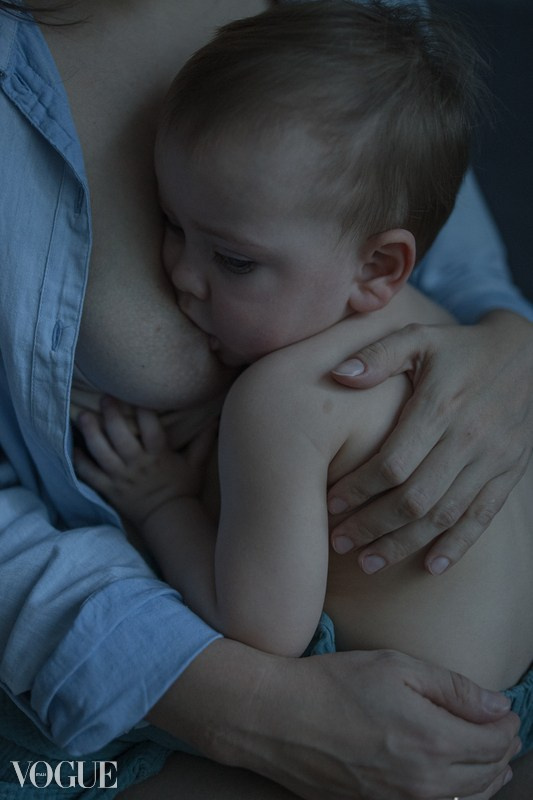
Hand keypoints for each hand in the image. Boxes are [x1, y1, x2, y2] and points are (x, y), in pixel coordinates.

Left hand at [74, 396, 215, 524]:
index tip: (135, 392)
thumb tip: (218, 418)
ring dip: (91, 432)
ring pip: (101, 452)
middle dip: (110, 414)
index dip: (142, 409)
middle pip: (120, 436)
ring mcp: (121, 477)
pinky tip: (73, 446)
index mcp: (159, 456)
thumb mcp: (196, 465)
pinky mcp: (109, 489)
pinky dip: (79, 461)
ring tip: (84, 416)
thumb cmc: (183, 490)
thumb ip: (203, 441)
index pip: (150, 428)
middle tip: (104, 397)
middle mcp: (138, 464)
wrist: (169, 519)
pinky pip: (89, 474)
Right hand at [150, 640, 518, 799]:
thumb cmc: (333, 684)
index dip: (507, 726)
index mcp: (432, 741)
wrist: (276, 718)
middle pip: (487, 775)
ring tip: (491, 761)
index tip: (507, 713)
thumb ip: (453, 688)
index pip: (494, 743)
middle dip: (502, 753)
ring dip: (486, 779)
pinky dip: (456, 795)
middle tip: (503, 733)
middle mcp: (422, 783)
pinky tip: (452, 780)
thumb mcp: (396, 667)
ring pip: (466, 799)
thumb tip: (498, 706)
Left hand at [327, 310, 532, 574]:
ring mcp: (493, 459)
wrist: (529, 355)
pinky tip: (431, 567)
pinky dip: (458, 545)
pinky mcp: (509, 471)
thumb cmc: (460, 348)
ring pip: (445, 515)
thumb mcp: (419, 337)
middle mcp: (468, 438)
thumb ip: (378, 355)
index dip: (358, 488)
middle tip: (339, 543)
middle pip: (415, 498)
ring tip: (369, 564)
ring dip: (405, 544)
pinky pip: (484, 517)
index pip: (392, 462)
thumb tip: (337, 375)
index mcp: (440, 407)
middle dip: (373, 525)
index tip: (330, 504)